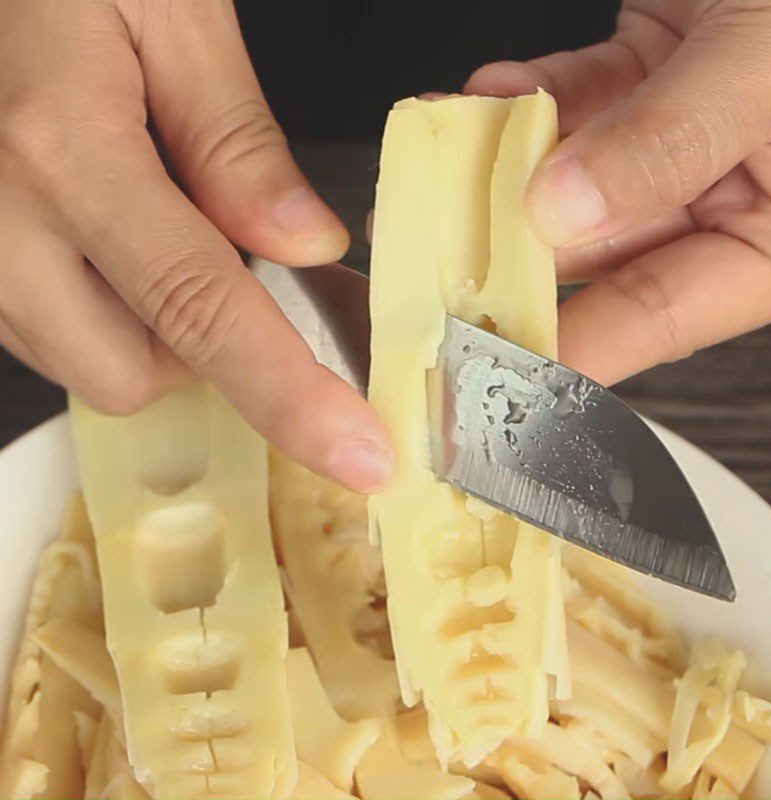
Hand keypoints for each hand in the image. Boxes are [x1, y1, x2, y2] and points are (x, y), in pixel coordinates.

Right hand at [0, 0, 392, 491]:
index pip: (204, 310)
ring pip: (86, 363)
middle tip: (230, 265)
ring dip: (152, 328)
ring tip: (162, 232)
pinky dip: (103, 312)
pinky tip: (111, 239)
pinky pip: (44, 330)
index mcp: (65, 150)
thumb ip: (235, 139)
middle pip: (135, 373)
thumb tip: (305, 244)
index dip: (291, 397)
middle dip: (207, 350)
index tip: (358, 455)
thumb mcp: (165, 7)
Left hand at [467, 0, 770, 383]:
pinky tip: (477, 105)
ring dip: (499, 178)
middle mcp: (724, 197)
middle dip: (510, 261)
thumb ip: (669, 142)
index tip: (491, 370)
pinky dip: (522, 102)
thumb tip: (563, 210)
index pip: (656, 318)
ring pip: (570, 178)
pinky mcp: (646, 73)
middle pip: (597, 253)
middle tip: (433, 277)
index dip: (571, 349)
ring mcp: (677, 137)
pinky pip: (572, 99)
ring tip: (431, 187)